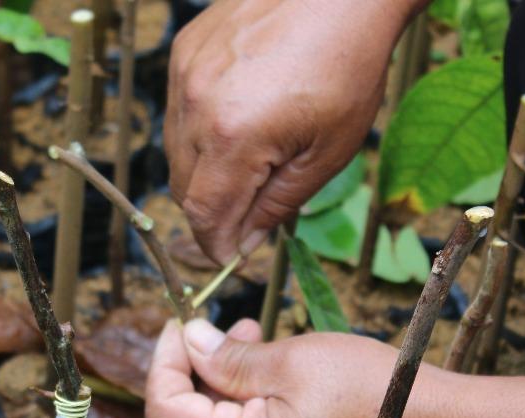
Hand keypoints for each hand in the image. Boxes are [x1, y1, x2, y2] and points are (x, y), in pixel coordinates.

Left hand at [144, 318, 398, 417]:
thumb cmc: (370, 391)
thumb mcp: (292, 361)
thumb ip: (228, 358)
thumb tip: (188, 341)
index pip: (165, 413)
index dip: (164, 362)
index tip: (183, 321)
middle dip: (190, 371)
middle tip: (220, 326)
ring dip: (219, 384)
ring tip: (251, 336)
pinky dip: (244, 404)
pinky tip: (272, 370)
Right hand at [165, 0, 417, 263]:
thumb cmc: (348, 67)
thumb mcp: (328, 153)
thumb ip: (278, 204)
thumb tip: (244, 242)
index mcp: (233, 137)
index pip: (203, 215)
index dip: (215, 245)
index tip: (233, 258)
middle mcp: (196, 105)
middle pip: (183, 188)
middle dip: (212, 212)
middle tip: (249, 216)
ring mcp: (185, 74)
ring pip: (176, 151)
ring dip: (205, 172)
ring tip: (252, 162)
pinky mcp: (184, 52)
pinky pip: (179, 111)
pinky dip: (201, 130)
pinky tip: (241, 119)